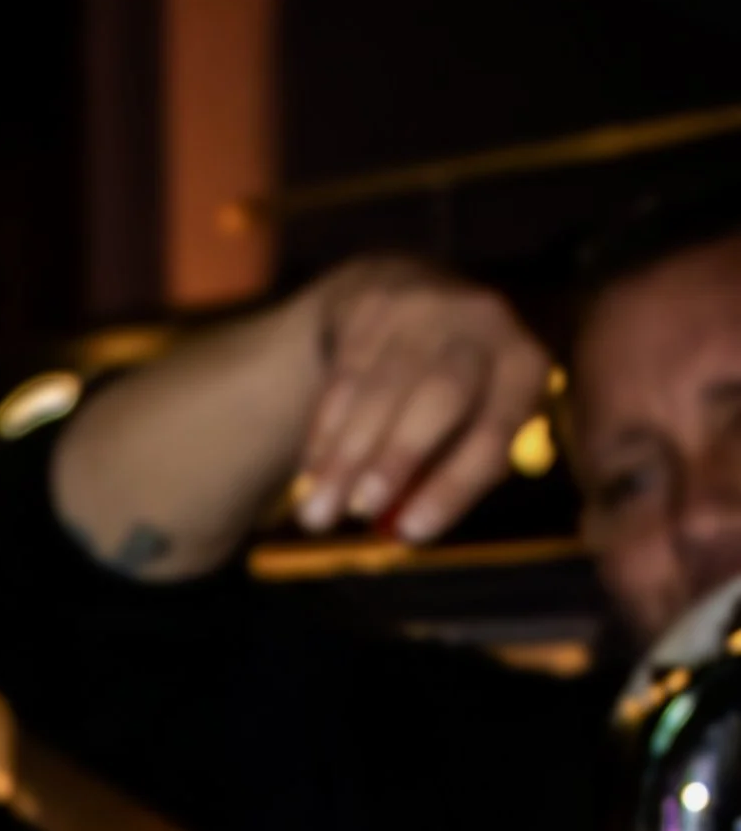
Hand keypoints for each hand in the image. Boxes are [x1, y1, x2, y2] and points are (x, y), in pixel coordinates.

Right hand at [295, 256, 551, 544]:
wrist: (413, 297)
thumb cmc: (455, 397)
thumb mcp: (474, 426)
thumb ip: (447, 475)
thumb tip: (401, 527)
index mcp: (523, 367)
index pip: (494, 431)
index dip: (453, 486)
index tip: (411, 533)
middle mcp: (484, 325)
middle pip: (440, 396)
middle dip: (397, 458)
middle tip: (361, 513)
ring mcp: (427, 309)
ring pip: (381, 390)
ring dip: (344, 459)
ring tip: (316, 515)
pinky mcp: (373, 306)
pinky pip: (343, 379)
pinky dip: (322, 435)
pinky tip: (308, 478)